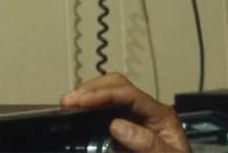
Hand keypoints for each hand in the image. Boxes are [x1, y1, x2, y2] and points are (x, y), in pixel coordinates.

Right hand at [61, 73, 189, 152]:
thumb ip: (147, 143)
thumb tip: (115, 125)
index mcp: (160, 114)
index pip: (129, 94)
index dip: (103, 94)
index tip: (80, 101)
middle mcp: (147, 110)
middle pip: (118, 84)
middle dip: (92, 88)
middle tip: (67, 101)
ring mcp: (137, 117)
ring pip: (111, 93)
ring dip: (89, 94)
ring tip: (67, 104)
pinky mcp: (127, 127)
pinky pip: (107, 111)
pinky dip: (91, 108)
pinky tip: (77, 113)